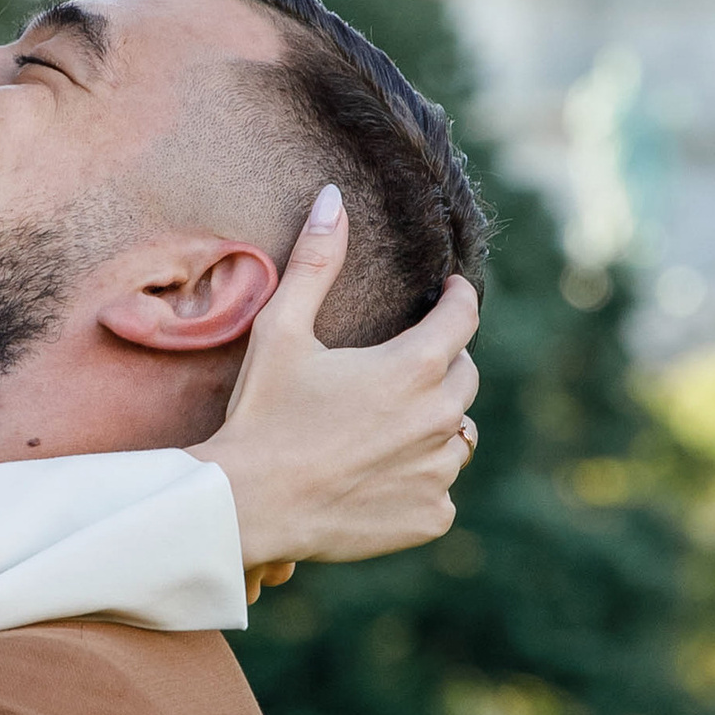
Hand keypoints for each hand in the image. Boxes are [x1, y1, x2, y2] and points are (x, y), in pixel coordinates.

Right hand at [194, 192, 479, 568]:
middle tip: (402, 365)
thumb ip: (316, 261)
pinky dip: (418, 479)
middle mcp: (441, 418)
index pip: (464, 316)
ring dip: (433, 424)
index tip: (448, 292)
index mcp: (415, 366)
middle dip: (441, 363)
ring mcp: (439, 471)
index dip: (457, 297)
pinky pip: (440, 489)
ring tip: (387, 425)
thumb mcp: (282, 329)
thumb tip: (333, 198)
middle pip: (465, 376)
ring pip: (457, 435)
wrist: (249, 504)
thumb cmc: (263, 413)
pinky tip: (376, 476)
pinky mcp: (431, 516)